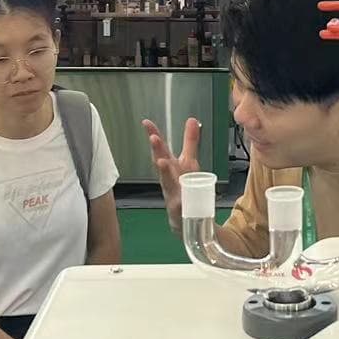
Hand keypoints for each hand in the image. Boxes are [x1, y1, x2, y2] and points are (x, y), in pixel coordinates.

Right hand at [143, 117, 200, 232]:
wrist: (187, 218)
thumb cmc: (186, 187)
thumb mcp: (189, 162)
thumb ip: (190, 141)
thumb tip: (192, 119)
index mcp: (171, 167)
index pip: (161, 149)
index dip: (154, 135)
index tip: (146, 123)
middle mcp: (168, 179)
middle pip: (161, 163)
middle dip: (157, 151)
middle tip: (153, 138)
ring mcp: (172, 194)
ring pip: (167, 182)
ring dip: (164, 172)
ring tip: (161, 161)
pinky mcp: (180, 209)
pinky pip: (180, 203)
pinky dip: (180, 199)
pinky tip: (181, 195)